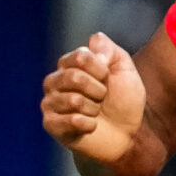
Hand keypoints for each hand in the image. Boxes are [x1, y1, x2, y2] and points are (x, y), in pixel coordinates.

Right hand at [42, 34, 146, 165]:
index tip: (108, 80)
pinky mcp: (51, 124)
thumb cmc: (123, 102)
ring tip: (95, 113)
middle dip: (98, 90)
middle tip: (102, 99)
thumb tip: (93, 40)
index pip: (81, 56)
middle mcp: (55, 81)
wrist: (125, 135)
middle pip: (74, 76)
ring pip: (73, 99)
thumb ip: (110, 50)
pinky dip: (89, 125)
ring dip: (93, 109)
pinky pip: (71, 120)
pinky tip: (90, 126)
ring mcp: (50, 102)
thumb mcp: (125, 70)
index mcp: (70, 64)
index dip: (102, 70)